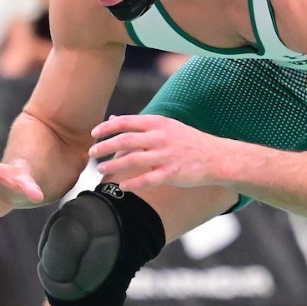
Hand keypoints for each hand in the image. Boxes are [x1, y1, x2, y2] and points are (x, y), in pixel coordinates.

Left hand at [88, 114, 220, 190]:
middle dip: (105, 146)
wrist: (215, 157)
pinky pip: (147, 179)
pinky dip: (133, 183)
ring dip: (113, 165)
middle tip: (91, 153)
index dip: (107, 128)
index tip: (94, 134)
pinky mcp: (172, 173)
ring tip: (100, 170)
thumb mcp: (165, 126)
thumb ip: (139, 125)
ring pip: (133, 160)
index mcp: (158, 123)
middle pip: (125, 140)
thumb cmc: (187, 141)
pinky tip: (122, 186)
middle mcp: (161, 137)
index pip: (126, 122)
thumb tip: (113, 119)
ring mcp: (166, 156)